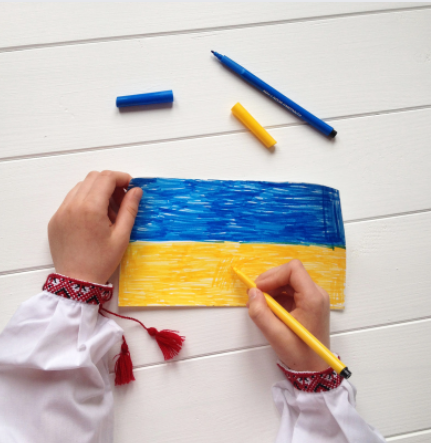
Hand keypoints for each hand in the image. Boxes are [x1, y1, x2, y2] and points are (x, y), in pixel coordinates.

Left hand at [48, 170, 142, 284]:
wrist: (76, 281)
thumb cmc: (102, 261)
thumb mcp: (122, 236)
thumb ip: (129, 209)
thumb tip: (136, 190)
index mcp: (90, 208)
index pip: (106, 178)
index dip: (121, 177)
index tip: (131, 187)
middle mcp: (72, 205)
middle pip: (93, 178)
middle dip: (110, 183)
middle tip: (121, 199)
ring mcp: (61, 211)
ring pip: (81, 186)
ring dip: (97, 191)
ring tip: (108, 211)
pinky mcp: (55, 219)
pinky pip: (71, 199)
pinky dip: (85, 200)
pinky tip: (94, 217)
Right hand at [247, 260, 329, 371]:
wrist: (314, 369)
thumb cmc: (299, 354)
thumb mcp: (275, 335)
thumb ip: (260, 313)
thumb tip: (252, 292)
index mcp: (313, 298)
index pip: (293, 269)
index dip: (273, 275)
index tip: (259, 288)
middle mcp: (316, 294)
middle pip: (290, 273)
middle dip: (270, 281)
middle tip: (255, 296)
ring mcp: (313, 298)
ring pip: (288, 280)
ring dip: (272, 289)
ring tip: (260, 304)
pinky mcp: (308, 303)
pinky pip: (290, 290)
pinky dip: (276, 296)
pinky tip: (269, 309)